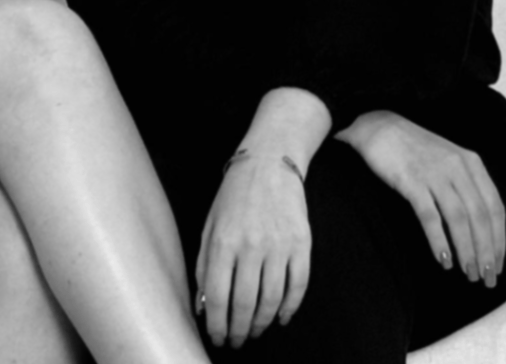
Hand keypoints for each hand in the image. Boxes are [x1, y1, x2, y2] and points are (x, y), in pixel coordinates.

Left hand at [196, 156, 310, 349]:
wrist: (269, 163)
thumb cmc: (234, 196)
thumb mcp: (210, 224)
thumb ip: (204, 265)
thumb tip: (203, 306)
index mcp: (223, 241)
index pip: (218, 296)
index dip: (217, 324)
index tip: (218, 338)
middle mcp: (251, 246)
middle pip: (245, 304)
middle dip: (239, 330)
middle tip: (237, 341)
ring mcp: (279, 246)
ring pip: (272, 301)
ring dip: (261, 323)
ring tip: (254, 331)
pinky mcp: (301, 245)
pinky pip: (297, 287)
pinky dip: (289, 309)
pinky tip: (280, 317)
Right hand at [336, 110, 504, 286]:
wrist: (376, 125)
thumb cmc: (413, 148)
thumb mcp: (448, 159)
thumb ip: (466, 185)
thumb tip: (481, 229)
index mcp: (471, 163)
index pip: (495, 208)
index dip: (499, 241)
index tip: (497, 265)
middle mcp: (457, 167)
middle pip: (480, 217)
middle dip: (486, 252)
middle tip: (485, 279)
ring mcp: (434, 173)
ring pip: (459, 219)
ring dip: (466, 250)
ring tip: (467, 273)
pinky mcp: (411, 180)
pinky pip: (430, 216)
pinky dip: (439, 240)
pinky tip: (443, 258)